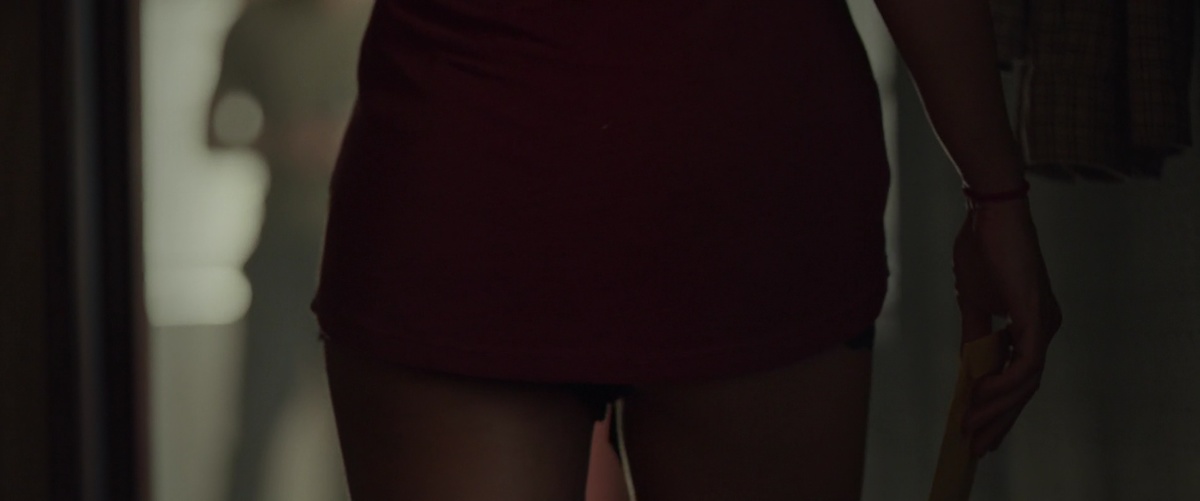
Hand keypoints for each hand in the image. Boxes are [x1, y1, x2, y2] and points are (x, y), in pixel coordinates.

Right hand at [952, 199, 1061, 457]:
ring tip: (970, 425)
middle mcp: (1046, 326)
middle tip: (975, 445)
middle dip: (999, 420)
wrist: (987, 214)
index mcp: (1032, 323)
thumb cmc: (980, 248)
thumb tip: (968, 369)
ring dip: (997, 407)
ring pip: (1027, 381)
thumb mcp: (972, 302)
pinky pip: (1026, 363)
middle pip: (1027, 387)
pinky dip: (1004, 383)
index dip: (999, 406)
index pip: (1020, 375)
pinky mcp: (1037, 316)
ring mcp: (1045, 322)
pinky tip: (981, 394)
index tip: (976, 428)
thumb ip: (974, 335)